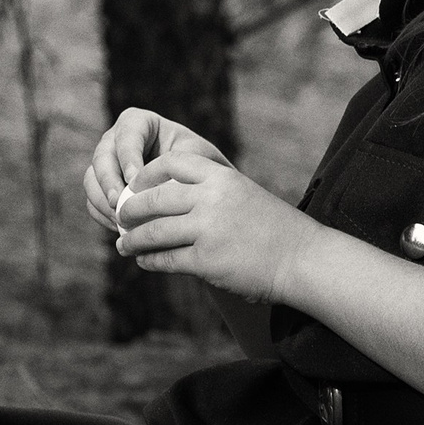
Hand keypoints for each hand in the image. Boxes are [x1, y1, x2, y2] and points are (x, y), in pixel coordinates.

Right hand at [83, 108, 228, 228]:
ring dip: (102, 201)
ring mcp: (106, 165)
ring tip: (121, 221)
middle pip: (101, 157)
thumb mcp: (198, 157)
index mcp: (139, 123)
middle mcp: (116, 140)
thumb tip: (157, 181)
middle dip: (108, 181)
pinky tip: (121, 229)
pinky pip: (92, 201)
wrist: (199, 187)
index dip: (127, 157)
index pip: (127, 135)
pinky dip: (103, 215)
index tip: (134, 180)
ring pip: (91, 180)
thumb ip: (179, 162)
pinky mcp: (102, 189)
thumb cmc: (201, 166)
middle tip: (118, 203)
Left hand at [113, 150, 321, 304]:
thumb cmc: (272, 227)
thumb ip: (208, 190)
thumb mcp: (241, 193)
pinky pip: (166, 259)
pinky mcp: (207, 261)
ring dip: (133, 240)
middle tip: (120, 217)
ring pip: (153, 232)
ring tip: (124, 245)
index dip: (146, 175)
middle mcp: (211, 199)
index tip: (134, 185)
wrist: (303, 259)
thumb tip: (163, 196)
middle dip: (130, 210)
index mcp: (220, 177)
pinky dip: (150, 261)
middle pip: (153, 200)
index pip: (170, 163)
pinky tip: (145, 261)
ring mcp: (208, 230)